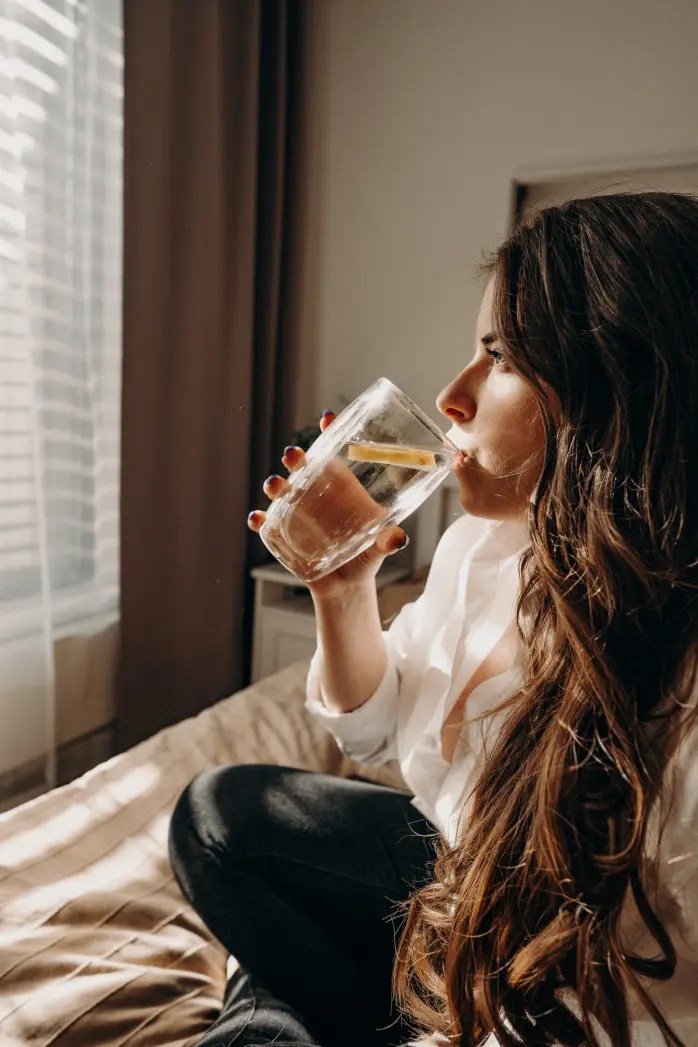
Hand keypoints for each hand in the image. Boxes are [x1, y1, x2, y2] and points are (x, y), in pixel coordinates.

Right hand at [247, 410, 407, 599]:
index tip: (328, 418)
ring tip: (275, 485)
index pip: (333, 454)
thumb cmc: (366, 556)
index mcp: (340, 488)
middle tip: (294, 455)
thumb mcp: (379, 547)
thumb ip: (388, 541)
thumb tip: (397, 537)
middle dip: (295, 457)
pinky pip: (266, 523)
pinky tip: (258, 518)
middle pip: (301, 467)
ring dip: (274, 484)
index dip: (329, 434)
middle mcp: (315, 495)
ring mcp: (296, 513)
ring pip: (280, 491)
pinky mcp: (283, 533)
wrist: (346, 586)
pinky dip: (259, 519)